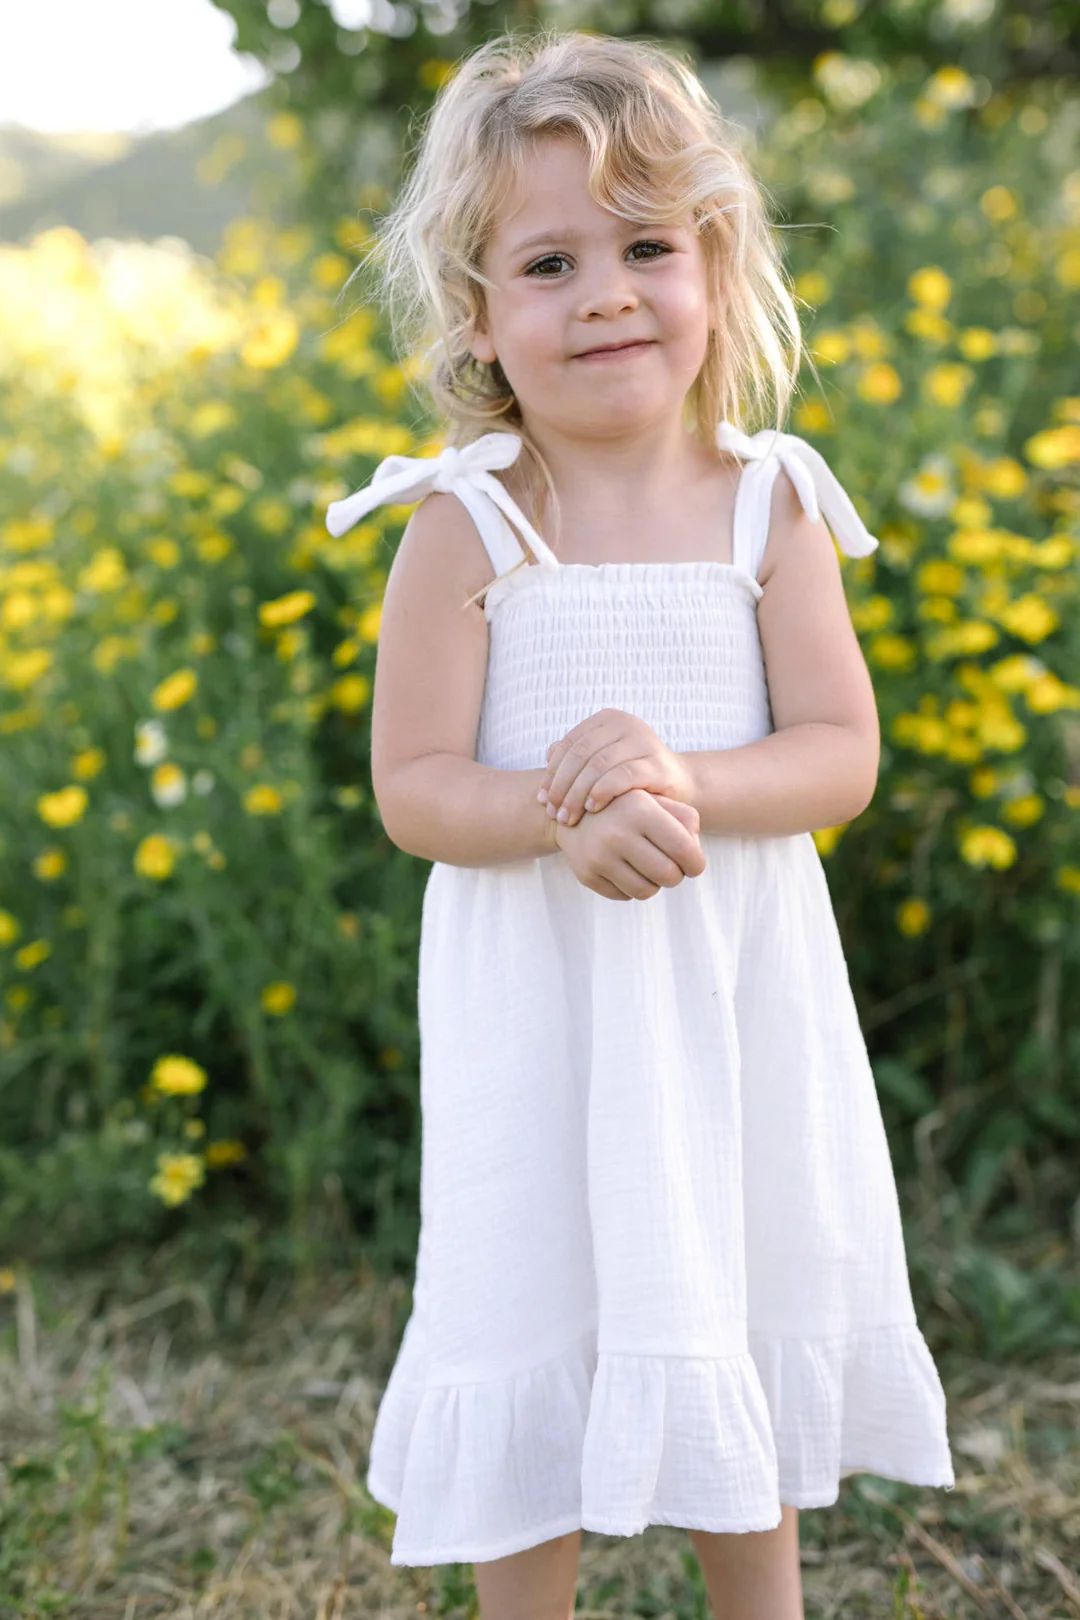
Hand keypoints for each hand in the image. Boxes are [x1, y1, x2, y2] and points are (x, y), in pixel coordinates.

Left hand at [538, 708, 695, 829]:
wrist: (677, 785)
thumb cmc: (631, 776)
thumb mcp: (601, 763)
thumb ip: (576, 756)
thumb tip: (548, 754)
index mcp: (608, 719)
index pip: (570, 744)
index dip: (552, 772)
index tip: (541, 799)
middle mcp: (626, 723)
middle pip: (581, 754)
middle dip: (562, 786)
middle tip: (553, 812)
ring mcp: (644, 740)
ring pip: (598, 765)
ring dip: (577, 794)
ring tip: (568, 816)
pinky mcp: (658, 763)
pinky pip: (623, 776)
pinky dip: (603, 792)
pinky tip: (592, 808)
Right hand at [552, 787, 705, 901]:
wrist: (573, 811)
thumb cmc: (628, 807)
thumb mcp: (657, 801)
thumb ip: (686, 819)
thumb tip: (694, 853)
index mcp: (640, 810)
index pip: (684, 850)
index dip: (696, 863)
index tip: (694, 865)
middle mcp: (617, 834)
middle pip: (668, 876)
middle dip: (676, 875)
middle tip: (671, 867)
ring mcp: (598, 856)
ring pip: (646, 891)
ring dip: (653, 883)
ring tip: (647, 867)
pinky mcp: (586, 874)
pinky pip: (624, 896)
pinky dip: (631, 887)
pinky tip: (625, 869)